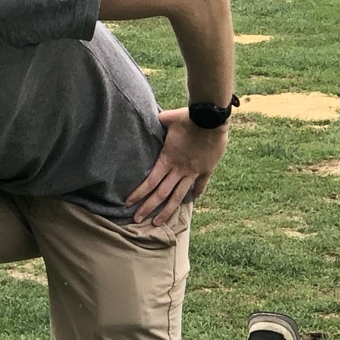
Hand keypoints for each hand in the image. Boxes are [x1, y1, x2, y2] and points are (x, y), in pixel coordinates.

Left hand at [127, 109, 226, 223]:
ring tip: (158, 223)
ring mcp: (193, 172)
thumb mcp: (167, 119)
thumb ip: (157, 122)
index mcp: (167, 159)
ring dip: (168, 211)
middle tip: (137, 220)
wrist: (211, 118)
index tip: (128, 203)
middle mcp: (179, 169)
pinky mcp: (206, 170)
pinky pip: (200, 186)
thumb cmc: (187, 118)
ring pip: (178, 196)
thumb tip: (148, 117)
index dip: (138, 193)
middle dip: (148, 208)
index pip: (150, 181)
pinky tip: (192, 201)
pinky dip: (196, 194)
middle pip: (161, 194)